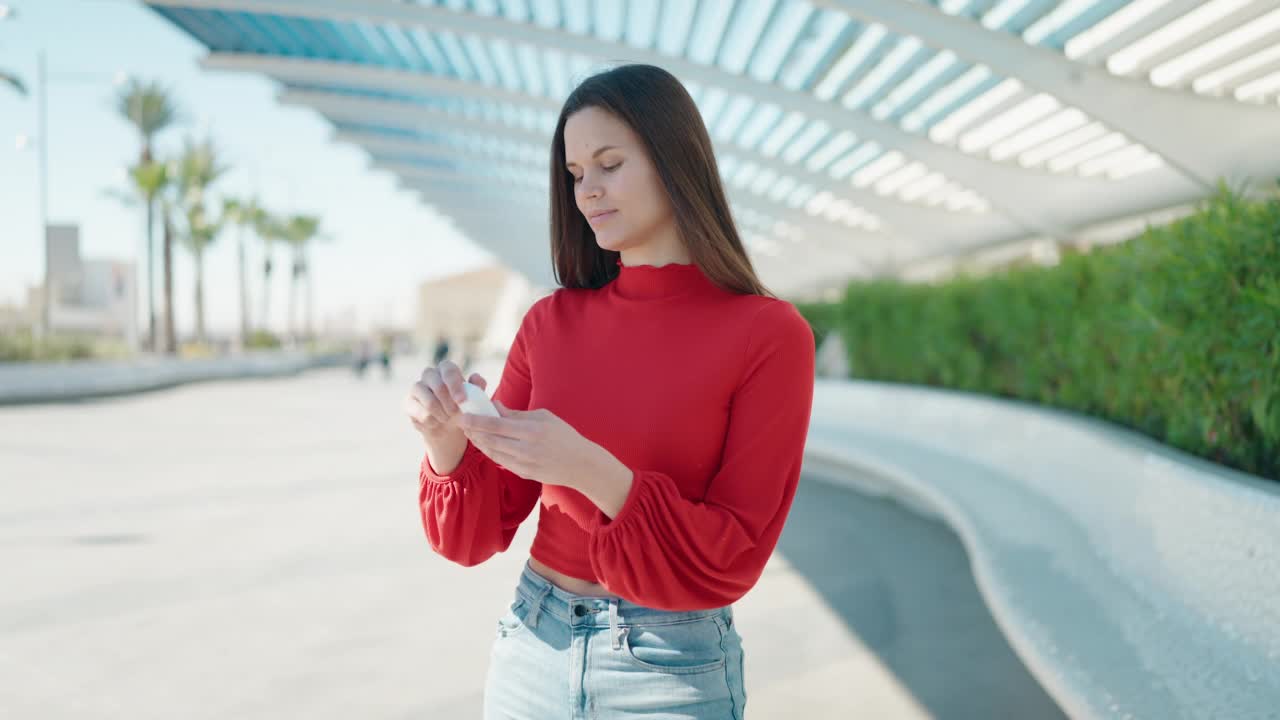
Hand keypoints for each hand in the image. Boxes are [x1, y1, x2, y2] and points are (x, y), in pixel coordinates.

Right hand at [404, 360, 486, 441]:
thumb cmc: (462, 407)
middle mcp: (429, 374)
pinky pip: (421, 413)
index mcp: (446, 369)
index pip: (449, 370)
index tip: (462, 401)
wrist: (448, 427)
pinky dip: (432, 422)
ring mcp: (417, 388)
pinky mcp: (408, 403)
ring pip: (429, 401)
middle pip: (437, 385)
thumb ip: (477, 388)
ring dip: (442, 414)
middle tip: (456, 413)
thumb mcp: (474, 399)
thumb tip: (475, 378)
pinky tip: (436, 423)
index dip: (455, 385)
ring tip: (448, 419)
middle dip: (449, 402)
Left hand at [457, 400, 610, 489]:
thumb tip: (495, 406)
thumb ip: (517, 414)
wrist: (580, 464)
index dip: (477, 421)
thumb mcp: (544, 417)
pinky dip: (490, 452)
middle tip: (462, 423)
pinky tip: (485, 444)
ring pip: (493, 453)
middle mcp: (526, 449)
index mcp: (532, 430)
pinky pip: (501, 461)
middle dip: (473, 432)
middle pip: (491, 440)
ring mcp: (524, 464)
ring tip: (471, 433)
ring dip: (479, 443)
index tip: (463, 416)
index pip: (497, 425)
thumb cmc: (563, 435)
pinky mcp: (524, 474)